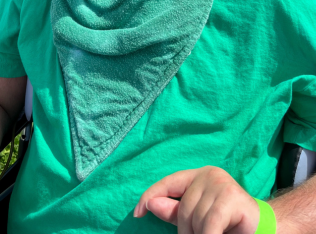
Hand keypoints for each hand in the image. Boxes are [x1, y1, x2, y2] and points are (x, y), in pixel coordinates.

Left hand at [134, 166, 260, 233]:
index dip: (151, 195)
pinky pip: (210, 223)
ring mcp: (221, 182)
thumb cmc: (228, 225)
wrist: (263, 229)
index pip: (169, 182)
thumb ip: (174, 211)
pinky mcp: (232, 196)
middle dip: (187, 231)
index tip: (137, 213)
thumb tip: (149, 204)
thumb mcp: (197, 218)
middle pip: (183, 207)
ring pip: (196, 218)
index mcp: (198, 176)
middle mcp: (209, 174)